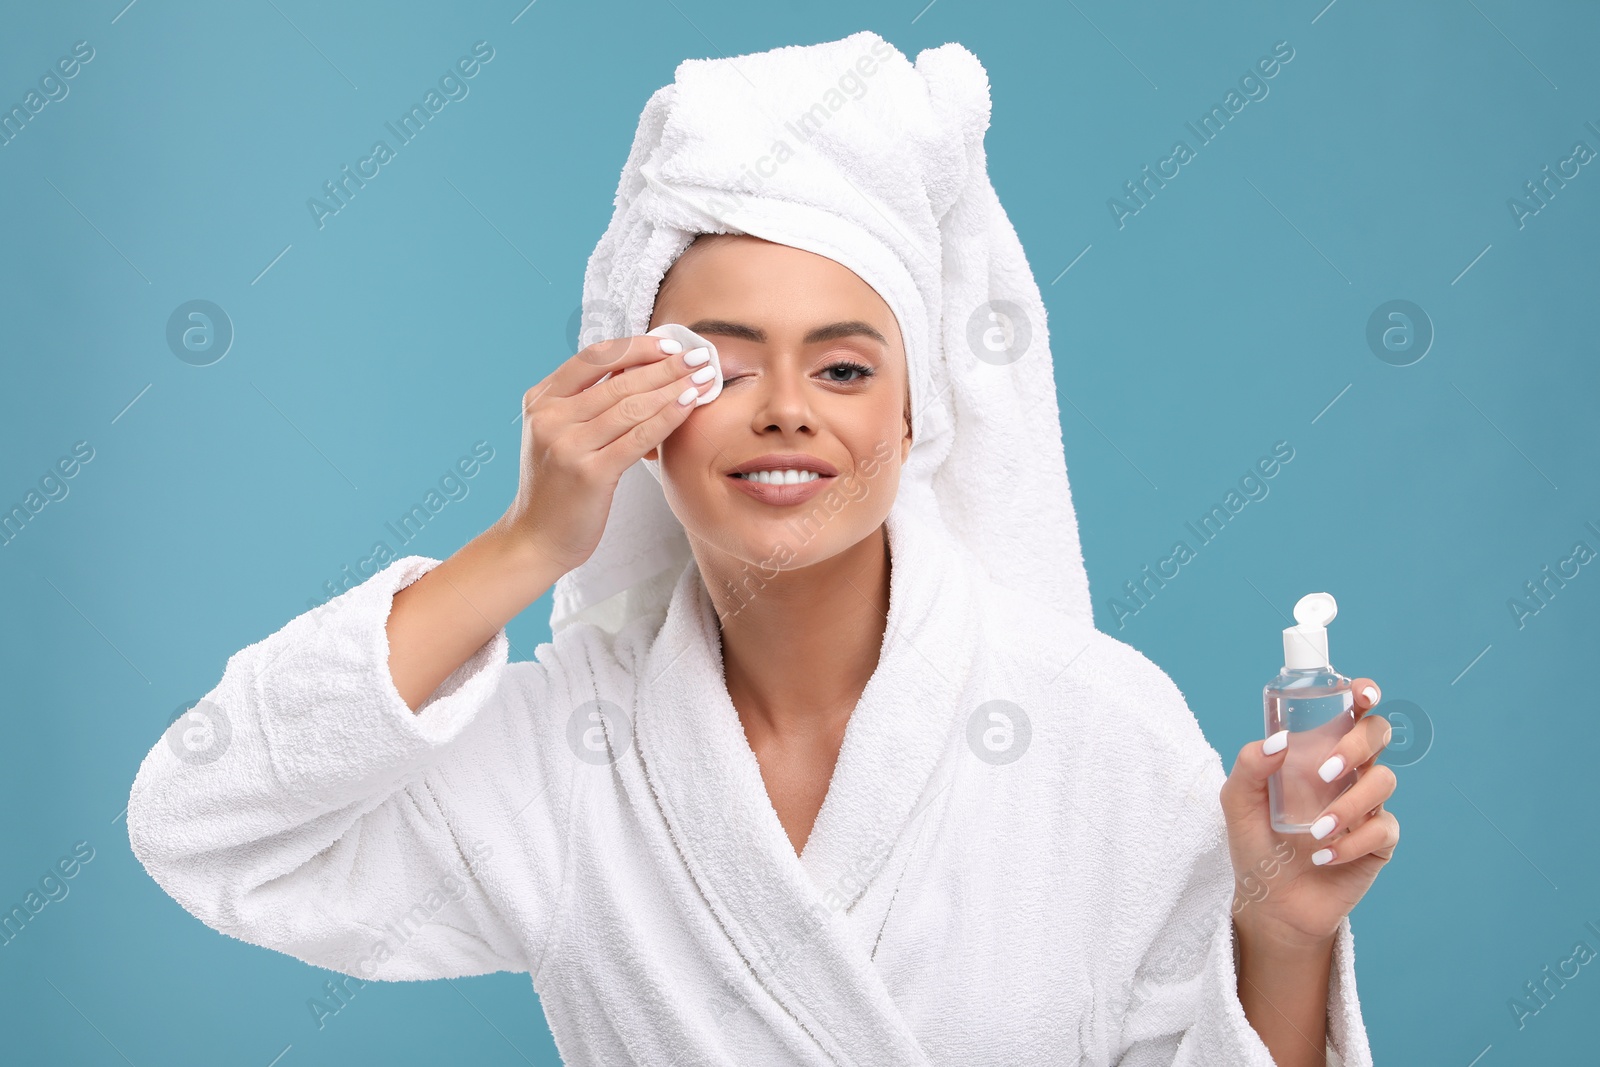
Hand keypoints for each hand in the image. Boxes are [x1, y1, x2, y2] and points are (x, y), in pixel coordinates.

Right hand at [500, 332, 717, 571]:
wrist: (536, 537)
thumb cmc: (558, 486)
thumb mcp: (560, 434)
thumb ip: (588, 403)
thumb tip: (641, 370)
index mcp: (540, 399)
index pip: (594, 357)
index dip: (636, 347)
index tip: (670, 344)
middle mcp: (549, 417)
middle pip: (618, 380)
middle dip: (665, 365)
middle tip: (699, 356)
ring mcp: (567, 445)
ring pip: (631, 406)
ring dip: (673, 387)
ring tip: (703, 378)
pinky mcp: (589, 473)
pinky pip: (638, 437)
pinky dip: (668, 417)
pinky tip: (689, 404)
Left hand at [1220, 678, 1399, 950]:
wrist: (1271, 902)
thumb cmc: (1256, 844)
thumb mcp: (1237, 802)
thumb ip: (1249, 766)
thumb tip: (1279, 740)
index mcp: (1315, 752)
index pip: (1348, 711)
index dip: (1362, 694)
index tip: (1361, 694)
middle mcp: (1346, 772)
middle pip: (1376, 734)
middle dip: (1357, 744)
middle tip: (1325, 771)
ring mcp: (1366, 805)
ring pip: (1384, 781)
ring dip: (1349, 804)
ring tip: (1315, 831)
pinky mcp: (1378, 842)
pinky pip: (1384, 829)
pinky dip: (1352, 842)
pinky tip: (1324, 856)